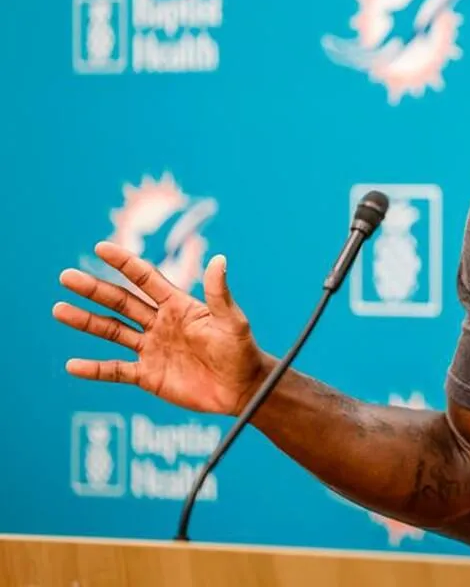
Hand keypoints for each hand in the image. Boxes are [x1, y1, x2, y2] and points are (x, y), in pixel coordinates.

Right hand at [53, 241, 266, 415]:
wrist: (242, 389)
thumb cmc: (242, 351)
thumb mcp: (232, 321)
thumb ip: (219, 294)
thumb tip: (220, 259)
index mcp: (179, 306)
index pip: (146, 279)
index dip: (125, 263)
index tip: (100, 247)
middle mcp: (160, 324)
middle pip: (121, 302)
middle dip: (94, 289)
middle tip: (66, 277)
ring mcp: (152, 349)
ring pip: (112, 332)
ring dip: (86, 321)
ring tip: (59, 309)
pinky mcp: (148, 376)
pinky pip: (115, 371)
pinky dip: (94, 369)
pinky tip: (72, 365)